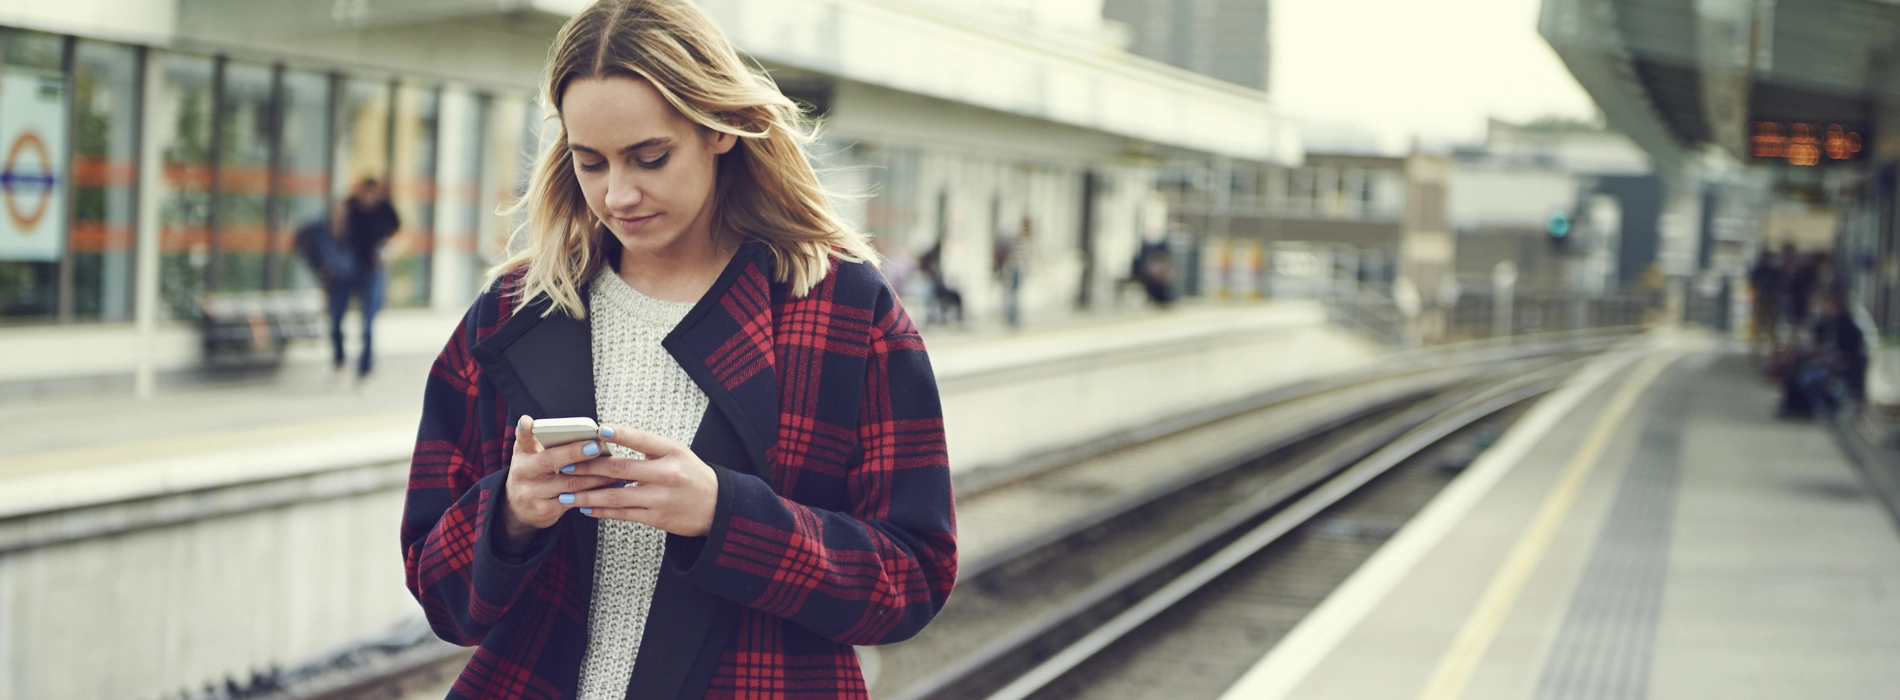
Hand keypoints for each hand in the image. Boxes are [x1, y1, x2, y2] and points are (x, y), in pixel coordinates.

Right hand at [501, 416, 618, 544]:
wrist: (519, 509)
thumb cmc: (531, 474)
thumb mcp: (527, 456)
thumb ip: (536, 439)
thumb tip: (548, 424)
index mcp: (521, 456)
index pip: (521, 440)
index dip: (524, 430)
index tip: (528, 422)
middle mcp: (524, 474)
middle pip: (550, 461)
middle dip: (574, 453)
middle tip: (595, 446)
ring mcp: (534, 494)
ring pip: (569, 483)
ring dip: (595, 475)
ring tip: (615, 466)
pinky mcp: (547, 510)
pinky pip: (575, 500)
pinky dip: (595, 493)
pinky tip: (610, 486)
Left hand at [567, 425, 719, 536]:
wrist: (717, 507)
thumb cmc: (693, 475)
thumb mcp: (678, 452)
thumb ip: (648, 446)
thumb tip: (611, 438)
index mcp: (672, 452)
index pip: (642, 439)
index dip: (619, 434)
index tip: (597, 430)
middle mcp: (667, 474)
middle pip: (620, 469)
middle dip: (589, 467)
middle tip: (566, 464)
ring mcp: (661, 498)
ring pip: (616, 496)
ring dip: (588, 494)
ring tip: (567, 492)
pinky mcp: (657, 518)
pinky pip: (623, 514)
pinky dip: (602, 511)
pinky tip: (586, 507)